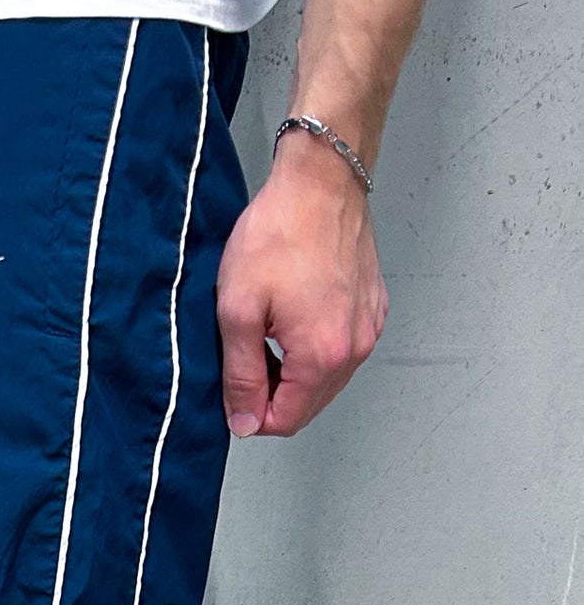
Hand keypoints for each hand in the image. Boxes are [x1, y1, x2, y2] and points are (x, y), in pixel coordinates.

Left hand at [216, 132, 387, 436]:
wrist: (321, 181)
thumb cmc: (280, 233)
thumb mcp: (239, 311)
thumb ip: (241, 376)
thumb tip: (245, 423)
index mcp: (323, 355)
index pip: (287, 420)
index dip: (252, 416)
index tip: (233, 390)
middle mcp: (355, 348)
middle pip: (309, 404)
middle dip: (273, 394)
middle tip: (246, 354)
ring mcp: (369, 327)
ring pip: (325, 379)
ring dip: (292, 372)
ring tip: (268, 331)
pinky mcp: (372, 308)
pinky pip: (340, 349)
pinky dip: (314, 347)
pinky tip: (292, 317)